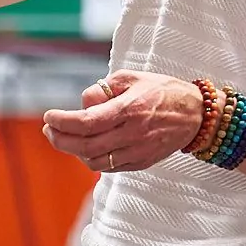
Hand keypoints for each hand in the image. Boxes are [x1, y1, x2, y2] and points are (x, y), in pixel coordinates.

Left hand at [42, 72, 205, 174]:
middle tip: (49, 129)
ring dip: (74, 151)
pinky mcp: (141, 162)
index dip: (62, 122)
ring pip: (94, 161)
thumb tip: (82, 105)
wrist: (196, 115)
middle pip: (85, 146)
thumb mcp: (131, 78)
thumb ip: (103, 90)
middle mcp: (133, 134)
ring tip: (65, 137)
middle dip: (60, 139)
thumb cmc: (162, 91)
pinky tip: (86, 147)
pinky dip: (92, 159)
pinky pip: (109, 167)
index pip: (86, 122)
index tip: (49, 117)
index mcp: (130, 109)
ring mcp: (137, 151)